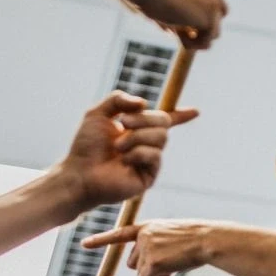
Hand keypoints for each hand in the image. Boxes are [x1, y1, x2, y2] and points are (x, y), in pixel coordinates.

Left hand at [58, 92, 197, 210]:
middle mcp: (146, 144)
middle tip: (123, 123)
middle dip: (144, 119)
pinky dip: (138, 153)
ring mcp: (149, 161)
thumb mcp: (98, 114)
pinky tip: (124, 160)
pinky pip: (155, 155)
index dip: (181, 115)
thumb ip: (118, 99)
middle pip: (164, 122)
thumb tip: (144, 103)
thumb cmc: (86, 146)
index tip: (196, 111)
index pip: (165, 120)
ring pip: (161, 137)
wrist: (79, 173)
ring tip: (117, 147)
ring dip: (136, 137)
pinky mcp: (149, 177)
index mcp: (137, 129)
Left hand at [83, 219, 224, 275]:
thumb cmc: (195, 239)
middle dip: (147, 266)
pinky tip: (172, 269)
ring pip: (139, 272)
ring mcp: (145, 248)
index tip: (83, 244)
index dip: (100, 240)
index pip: (119, 234)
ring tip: (173, 262)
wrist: (206, 239)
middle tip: (169, 260)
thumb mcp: (171, 233)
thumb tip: (146, 265)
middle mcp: (142, 236)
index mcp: (147, 227)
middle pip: (132, 262)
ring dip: (154, 273)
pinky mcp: (150, 262)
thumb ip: (154, 242)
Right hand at [131, 0, 251, 49]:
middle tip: (180, 32)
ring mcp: (213, 0)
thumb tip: (173, 31)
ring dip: (194, 37)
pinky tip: (178, 35)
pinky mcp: (211, 16)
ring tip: (174, 30)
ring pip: (213, 30)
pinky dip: (192, 43)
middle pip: (220, 11)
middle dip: (204, 25)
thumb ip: (169, 9)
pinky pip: (207, 40)